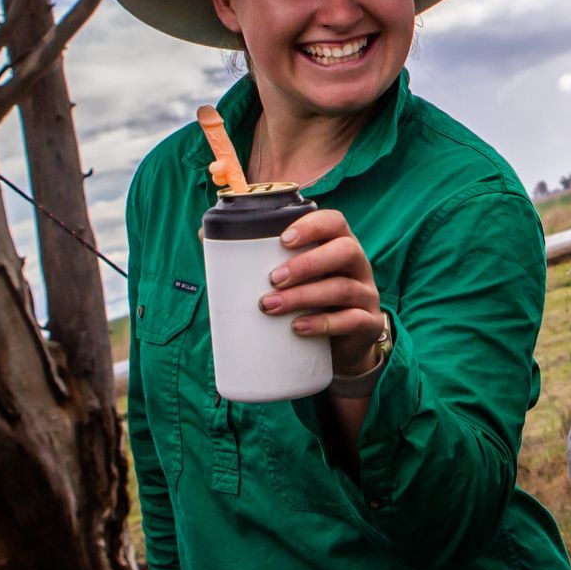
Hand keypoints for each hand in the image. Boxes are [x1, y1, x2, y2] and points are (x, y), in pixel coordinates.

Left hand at [259, 208, 385, 375]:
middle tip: (272, 279)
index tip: (284, 239)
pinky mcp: (366, 323)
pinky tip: (299, 328)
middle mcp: (357, 265)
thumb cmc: (308, 301)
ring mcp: (365, 295)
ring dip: (305, 295)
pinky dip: (323, 323)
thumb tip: (204, 234)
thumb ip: (254, 258)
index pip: (335, 222)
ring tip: (271, 306)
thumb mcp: (291, 278)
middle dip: (307, 263)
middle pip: (344, 251)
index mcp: (337, 245)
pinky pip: (351, 320)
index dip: (313, 226)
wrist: (340, 347)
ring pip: (343, 287)